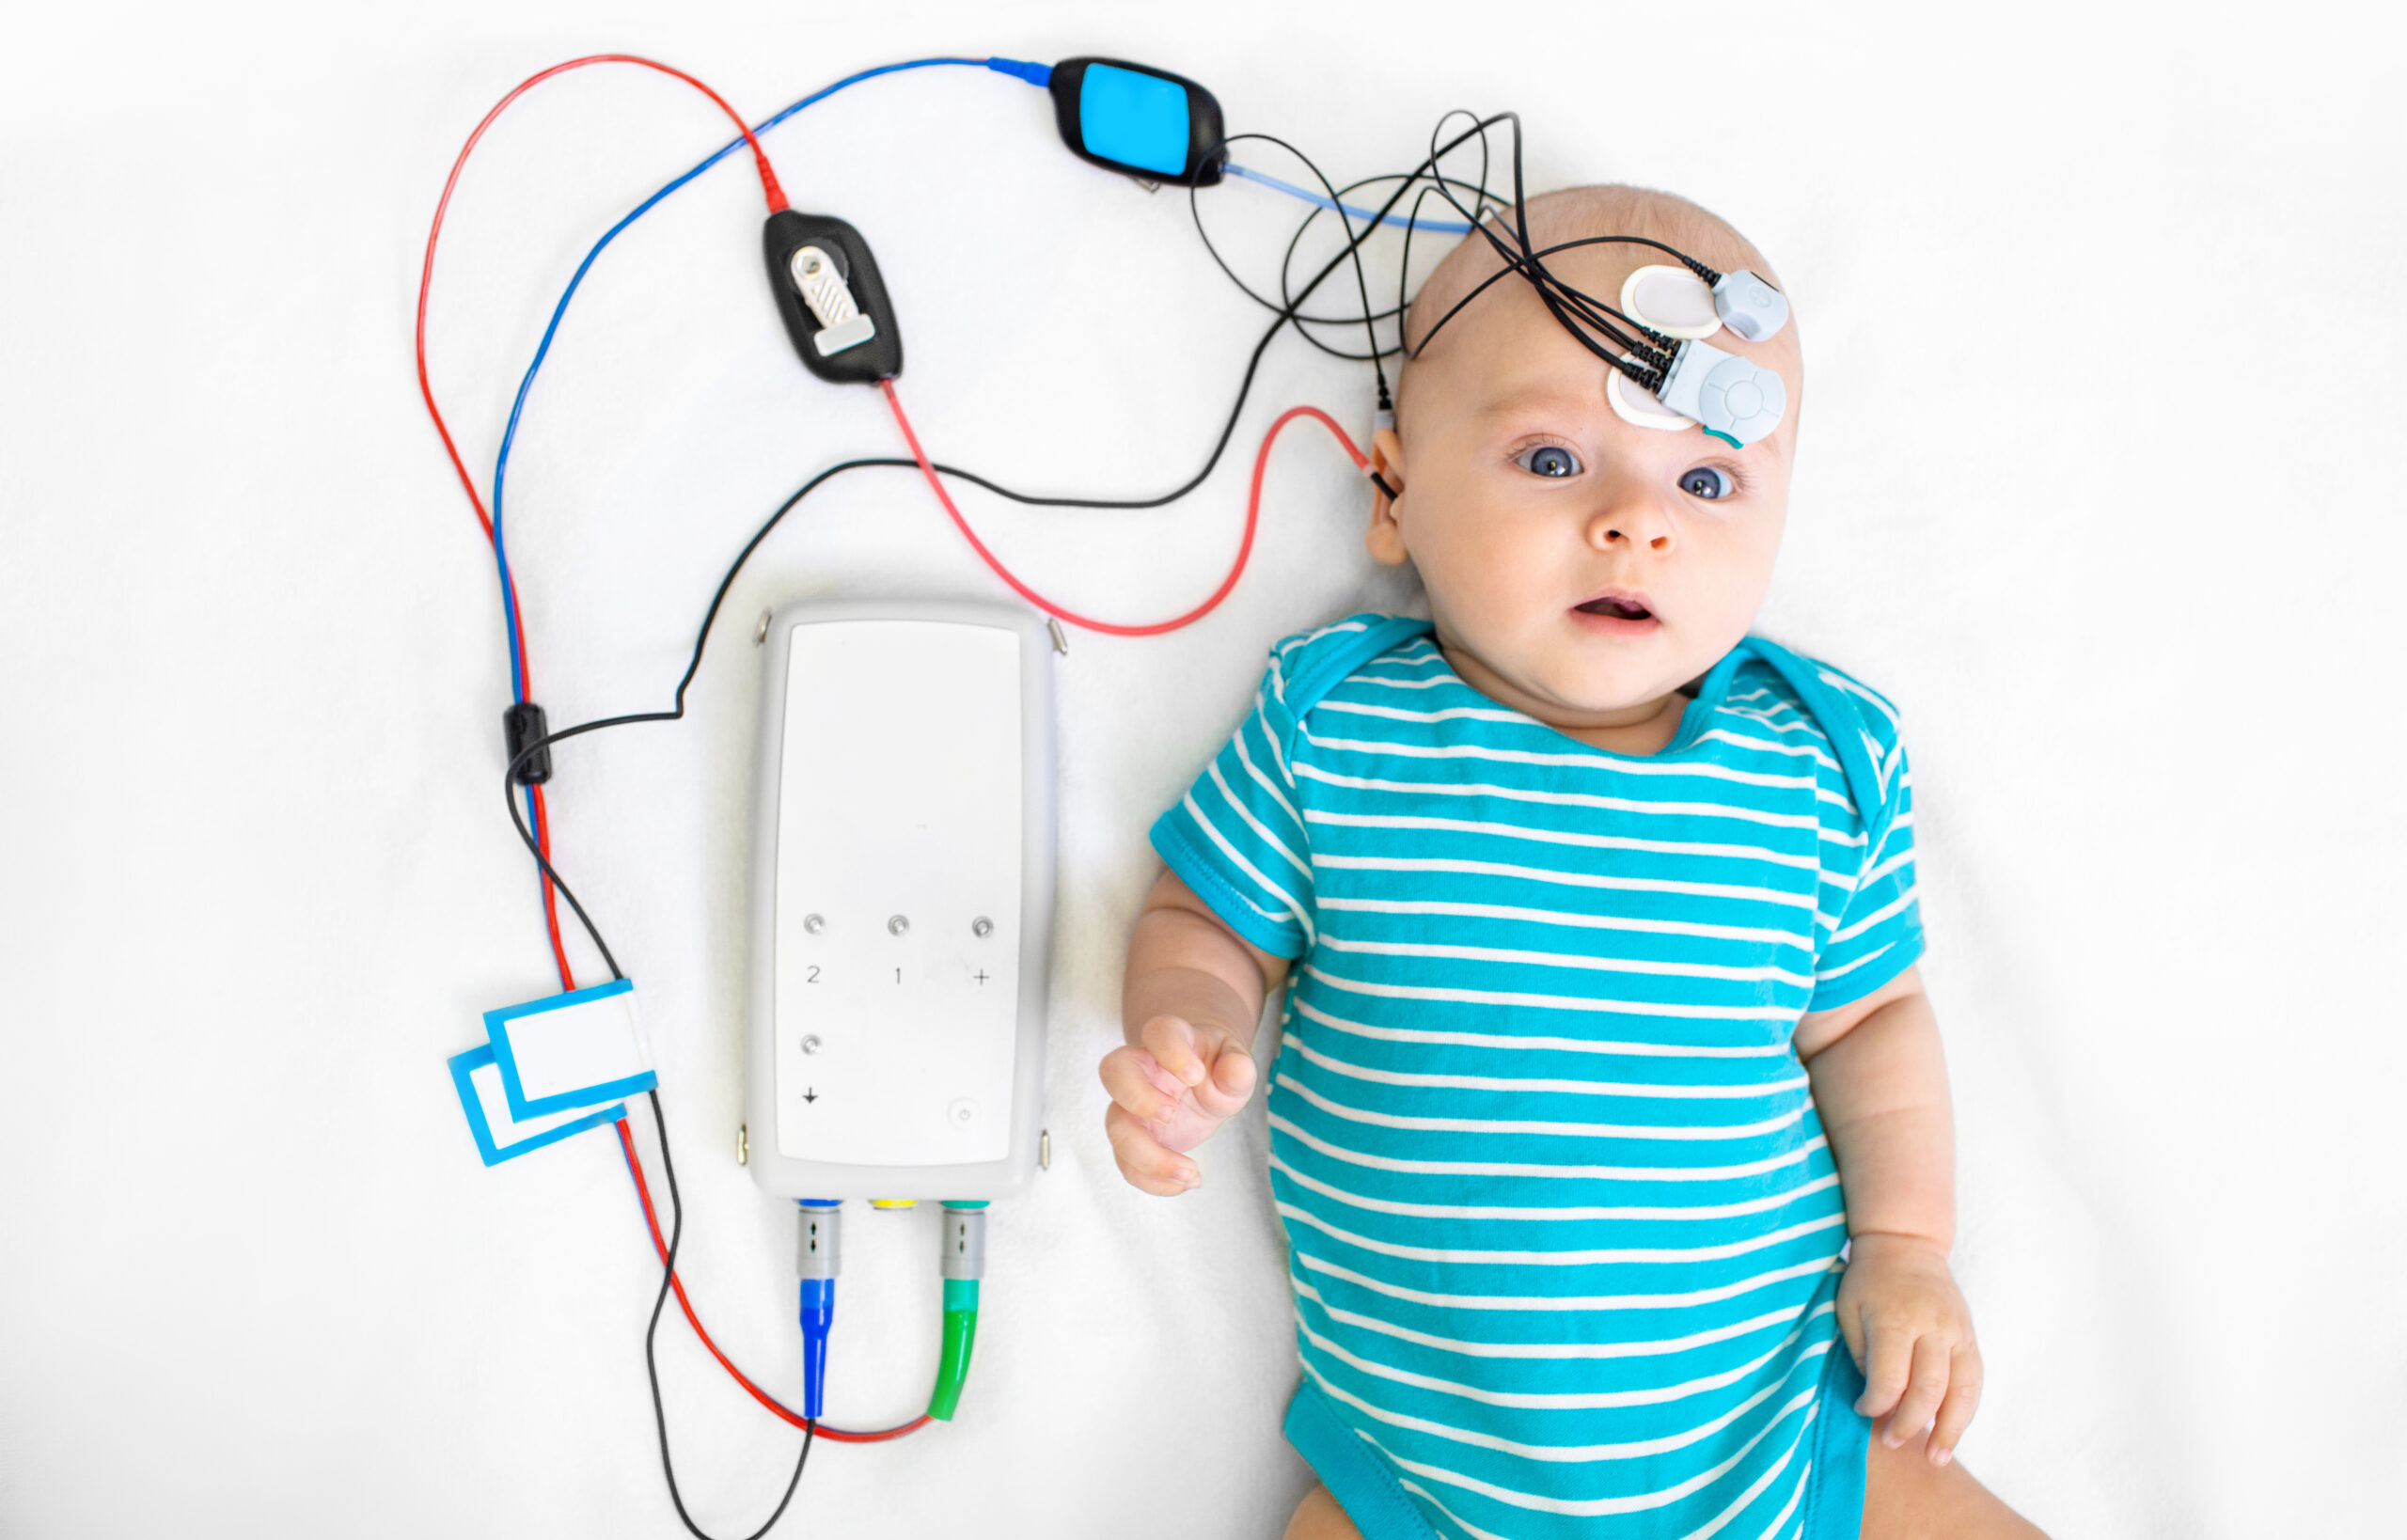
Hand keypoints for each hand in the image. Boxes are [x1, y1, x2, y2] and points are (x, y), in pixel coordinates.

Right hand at [1098, 1014, 1258, 1195]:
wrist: (1201, 1081)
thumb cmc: (1215, 1067)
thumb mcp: (1235, 1063)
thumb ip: (1238, 1067)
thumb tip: (1236, 1072)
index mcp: (1168, 1040)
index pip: (1158, 1032)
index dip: (1171, 1051)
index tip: (1196, 1074)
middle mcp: (1141, 1070)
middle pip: (1114, 1072)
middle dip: (1138, 1096)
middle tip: (1171, 1114)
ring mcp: (1131, 1105)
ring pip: (1115, 1126)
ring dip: (1147, 1155)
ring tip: (1189, 1171)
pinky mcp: (1133, 1137)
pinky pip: (1126, 1162)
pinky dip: (1152, 1180)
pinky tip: (1186, 1182)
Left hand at [1837, 1232, 1982, 1465]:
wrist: (1907, 1245)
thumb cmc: (1868, 1281)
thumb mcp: (1848, 1309)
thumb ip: (1862, 1353)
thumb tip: (1877, 1398)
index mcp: (1896, 1318)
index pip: (1890, 1377)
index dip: (1875, 1404)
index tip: (1862, 1410)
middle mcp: (1932, 1326)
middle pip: (1929, 1388)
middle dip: (1910, 1423)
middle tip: (1892, 1442)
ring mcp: (1957, 1332)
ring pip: (1962, 1389)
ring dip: (1950, 1429)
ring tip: (1936, 1458)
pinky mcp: (1970, 1337)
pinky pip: (1974, 1380)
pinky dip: (1965, 1410)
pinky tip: (1952, 1431)